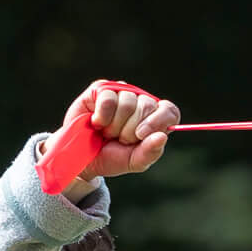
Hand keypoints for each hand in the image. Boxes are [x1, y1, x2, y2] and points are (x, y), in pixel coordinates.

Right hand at [43, 80, 179, 196]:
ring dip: (114, 125)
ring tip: (107, 132)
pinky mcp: (102, 89)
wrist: (81, 158)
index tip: (141, 135)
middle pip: (147, 106)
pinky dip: (102, 116)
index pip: (169, 111)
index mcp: (153, 120)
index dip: (158, 121)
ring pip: (127, 102)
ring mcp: (122, 93)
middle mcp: (140, 103)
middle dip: (130, 129)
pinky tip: (97, 122)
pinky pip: (109, 98)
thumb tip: (162, 136)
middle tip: (119, 139)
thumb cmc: (110, 157)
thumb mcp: (133, 161)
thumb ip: (150, 152)